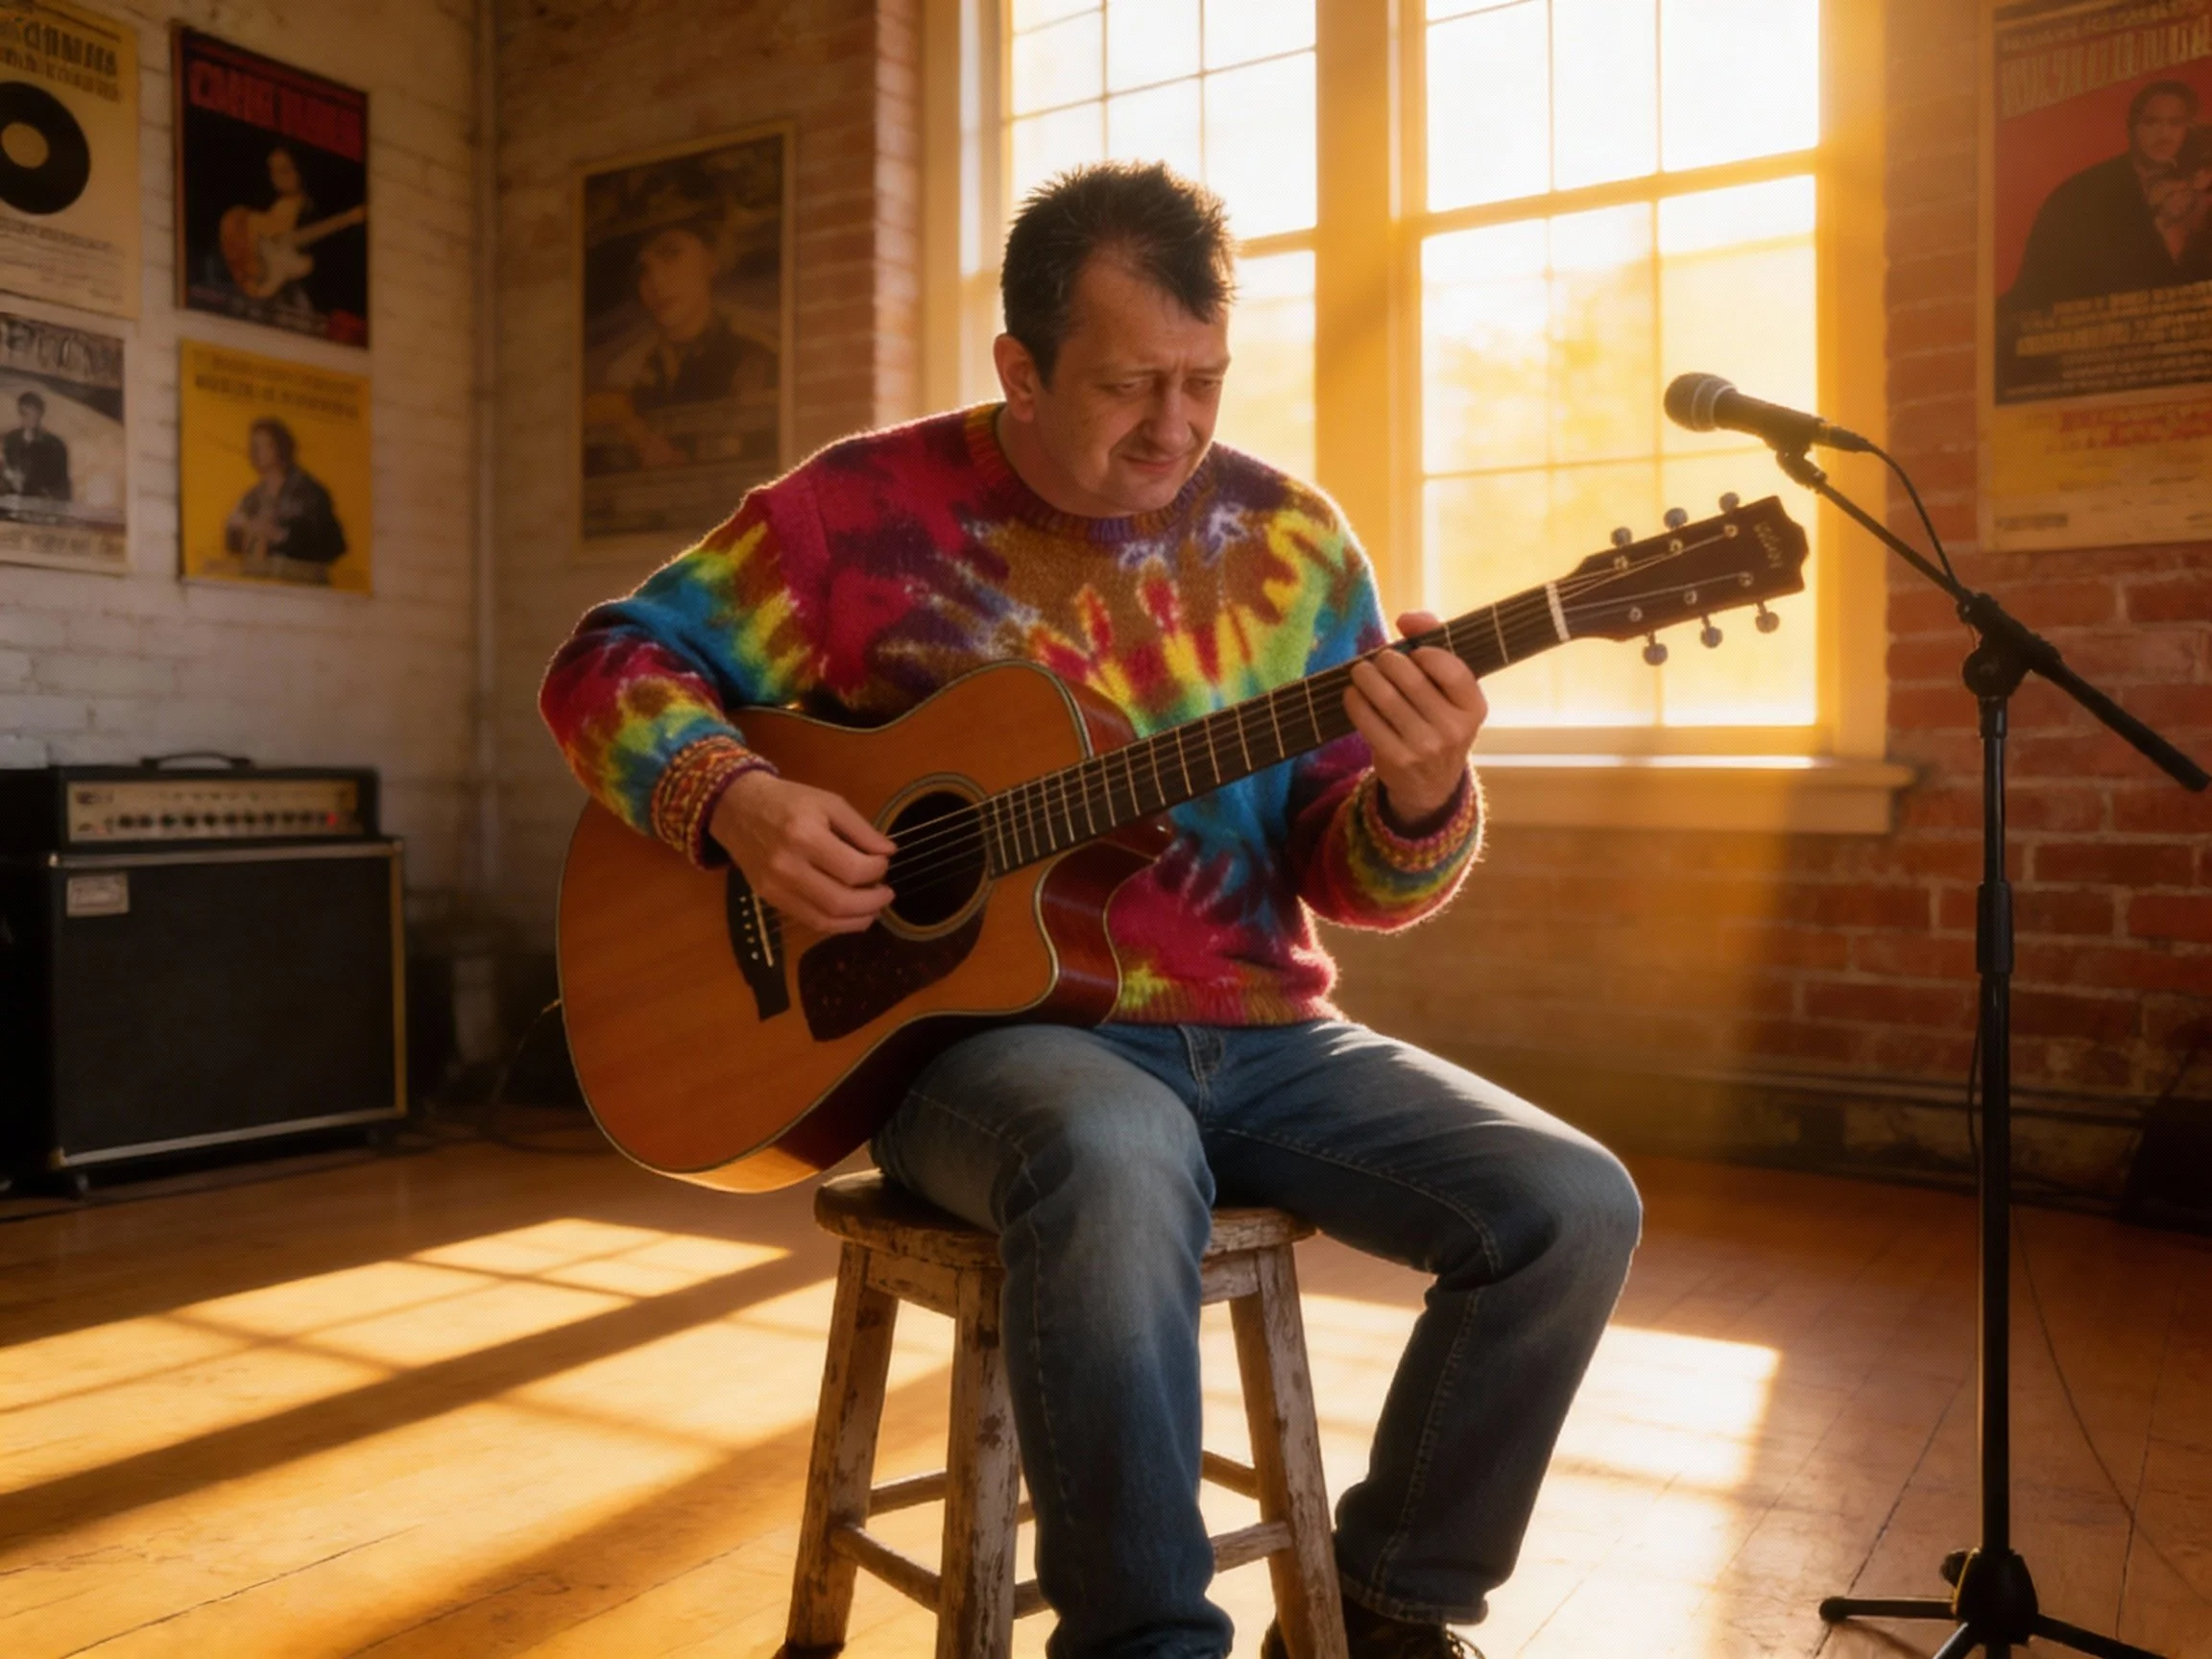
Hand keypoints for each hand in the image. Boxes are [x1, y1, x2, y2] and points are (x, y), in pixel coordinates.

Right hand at [708, 770, 895, 933]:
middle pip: (840, 901)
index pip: (853, 869)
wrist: (736, 808)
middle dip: (872, 902)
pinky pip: (808, 921)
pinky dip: (835, 923)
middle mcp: (787, 865)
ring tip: (873, 908)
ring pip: (825, 919)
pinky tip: (851, 915)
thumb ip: (861, 829)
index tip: (884, 862)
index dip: (877, 870)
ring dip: (857, 920)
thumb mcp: (828, 802)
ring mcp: (774, 886)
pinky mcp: (768, 898)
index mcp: (804, 834)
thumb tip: (888, 852)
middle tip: (887, 893)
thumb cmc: (787, 800)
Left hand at [1344, 610, 1487, 825]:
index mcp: (1474, 706)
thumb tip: (1407, 618)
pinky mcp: (1398, 760)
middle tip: (1379, 659)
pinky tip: (1353, 694)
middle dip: (1388, 661)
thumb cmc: (1438, 718)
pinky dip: (1355, 701)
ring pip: (1386, 698)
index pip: (1451, 669)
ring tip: (1361, 671)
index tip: (1414, 653)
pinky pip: (1368, 721)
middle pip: (1412, 680)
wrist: (1431, 783)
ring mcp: (1426, 748)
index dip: (1426, 653)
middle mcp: (1455, 729)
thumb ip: (1435, 641)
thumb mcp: (1449, 688)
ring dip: (1366, 677)